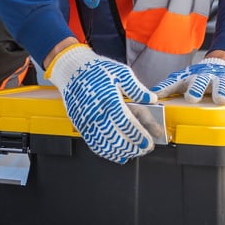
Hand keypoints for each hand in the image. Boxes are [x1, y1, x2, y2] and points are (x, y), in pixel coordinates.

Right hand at [45, 44, 157, 162]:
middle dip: (134, 147)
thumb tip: (152, 99)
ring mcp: (87, 122)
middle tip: (145, 149)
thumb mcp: (121, 73)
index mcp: (110, 101)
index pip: (127, 125)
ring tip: (134, 152)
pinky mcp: (81, 126)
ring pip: (106, 146)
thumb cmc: (96, 70)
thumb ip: (137, 88)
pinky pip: (94, 145)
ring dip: (122, 152)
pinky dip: (107, 153)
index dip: (139, 137)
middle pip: (118, 139)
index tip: (149, 142)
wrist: (72, 71)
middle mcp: (97, 114)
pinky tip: (117, 154)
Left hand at [151, 58, 224, 104]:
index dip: (195, 89)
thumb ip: (168, 87)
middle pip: (218, 85)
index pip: (197, 82)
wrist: (221, 62)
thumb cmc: (199, 75)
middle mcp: (217, 78)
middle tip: (220, 100)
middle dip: (219, 92)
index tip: (192, 98)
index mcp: (201, 77)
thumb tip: (151, 96)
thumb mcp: (182, 78)